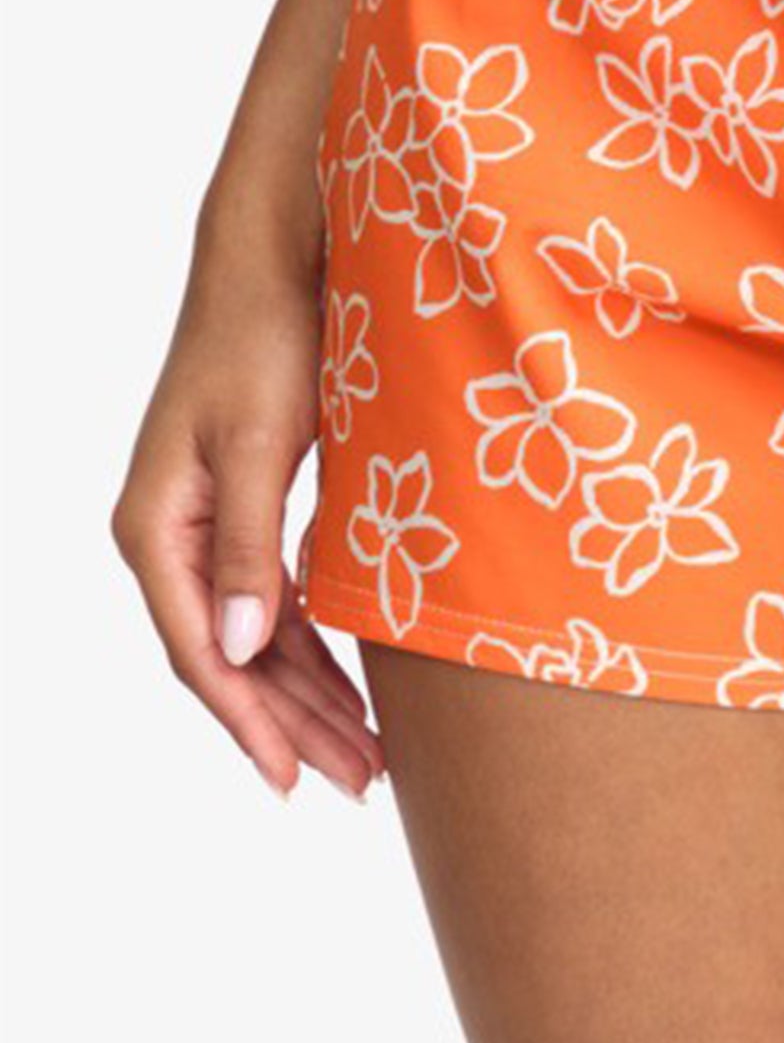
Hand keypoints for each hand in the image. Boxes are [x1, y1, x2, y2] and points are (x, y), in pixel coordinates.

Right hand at [113, 217, 383, 800]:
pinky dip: (311, 644)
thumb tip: (238, 651)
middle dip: (295, 724)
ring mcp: (208, 524)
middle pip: (232, 659)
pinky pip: (274, 599)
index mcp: (158, 528)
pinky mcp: (247, 506)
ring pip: (256, 637)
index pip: (202, 653)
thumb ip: (249, 549)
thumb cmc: (264, 339)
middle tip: (360, 781)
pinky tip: (348, 682)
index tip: (294, 780)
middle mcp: (172, 536)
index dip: (249, 723)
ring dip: (309, 694)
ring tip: (366, 753)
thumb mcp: (258, 445)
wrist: (276, 260)